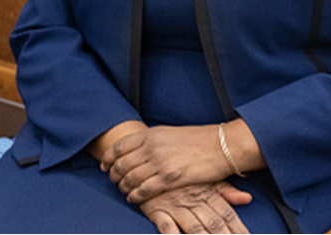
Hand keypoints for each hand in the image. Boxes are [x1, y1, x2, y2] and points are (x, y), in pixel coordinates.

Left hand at [102, 125, 229, 203]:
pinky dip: (135, 195)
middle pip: (121, 164)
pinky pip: (143, 190)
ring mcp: (160, 163)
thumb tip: (139, 149)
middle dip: (114, 175)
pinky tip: (134, 197)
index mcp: (153, 134)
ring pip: (130, 179)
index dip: (109, 158)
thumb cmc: (202, 139)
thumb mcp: (173, 133)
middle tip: (115, 181)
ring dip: (124, 187)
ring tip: (125, 190)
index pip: (120, 146)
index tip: (106, 165)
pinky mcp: (169, 178)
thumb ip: (154, 141)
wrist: (224, 145)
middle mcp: (153, 147)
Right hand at [140, 182, 251, 233]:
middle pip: (214, 224)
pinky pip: (167, 228)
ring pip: (195, 228)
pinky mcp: (158, 212)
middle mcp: (195, 200)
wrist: (151, 164)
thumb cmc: (183, 176)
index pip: (227, 214)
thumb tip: (248, 198)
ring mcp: (177, 206)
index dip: (238, 229)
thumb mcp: (206, 179)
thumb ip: (227, 191)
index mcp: (209, 193)